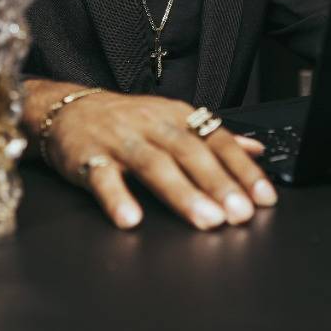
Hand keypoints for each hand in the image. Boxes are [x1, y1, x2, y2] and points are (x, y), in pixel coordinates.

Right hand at [38, 86, 276, 230]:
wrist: (67, 109)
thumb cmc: (126, 120)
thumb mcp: (172, 119)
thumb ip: (213, 136)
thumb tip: (256, 149)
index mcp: (177, 116)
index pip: (216, 140)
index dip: (242, 169)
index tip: (264, 197)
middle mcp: (152, 125)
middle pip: (189, 153)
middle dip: (218, 184)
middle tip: (240, 213)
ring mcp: (120, 141)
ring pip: (154, 165)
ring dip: (182, 194)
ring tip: (206, 220)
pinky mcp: (88, 158)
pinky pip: (103, 178)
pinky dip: (117, 198)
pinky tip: (132, 219)